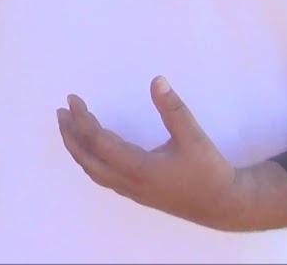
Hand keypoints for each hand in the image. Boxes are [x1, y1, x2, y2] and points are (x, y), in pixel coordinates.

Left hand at [57, 76, 247, 230]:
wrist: (225, 205)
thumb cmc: (210, 171)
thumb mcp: (194, 136)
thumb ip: (174, 109)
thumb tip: (157, 81)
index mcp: (138, 167)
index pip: (98, 141)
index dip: (82, 119)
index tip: (73, 99)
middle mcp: (128, 181)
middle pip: (87, 158)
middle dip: (70, 134)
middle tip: (61, 111)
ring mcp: (131, 190)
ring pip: (93, 170)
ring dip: (77, 148)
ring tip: (69, 126)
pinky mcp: (136, 193)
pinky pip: (102, 176)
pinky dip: (89, 159)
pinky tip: (91, 147)